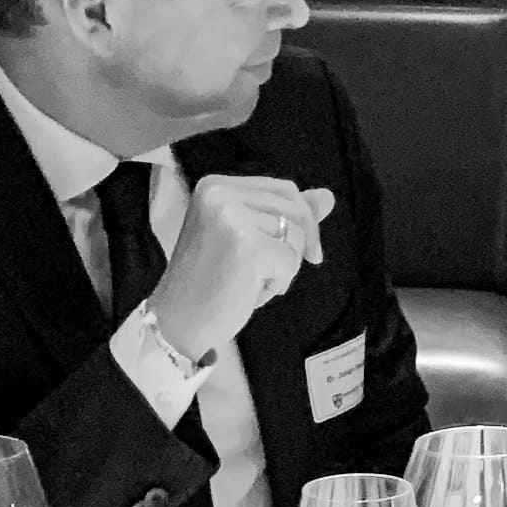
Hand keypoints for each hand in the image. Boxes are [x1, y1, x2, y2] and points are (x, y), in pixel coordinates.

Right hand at [148, 176, 330, 362]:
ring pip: (298, 234)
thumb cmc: (211, 282)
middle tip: (272, 273)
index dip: (301, 220)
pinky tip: (250, 292)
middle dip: (299, 244)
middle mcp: (220, 194)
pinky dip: (279, 282)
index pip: (283, 189)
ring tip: (251, 281)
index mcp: (215, 186)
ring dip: (286, 265)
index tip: (299, 250)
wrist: (178, 321)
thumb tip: (327, 196)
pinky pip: (291, 261)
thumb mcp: (248, 238)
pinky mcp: (247, 247)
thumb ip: (284, 214)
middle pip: (295, 207)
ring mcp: (232, 218)